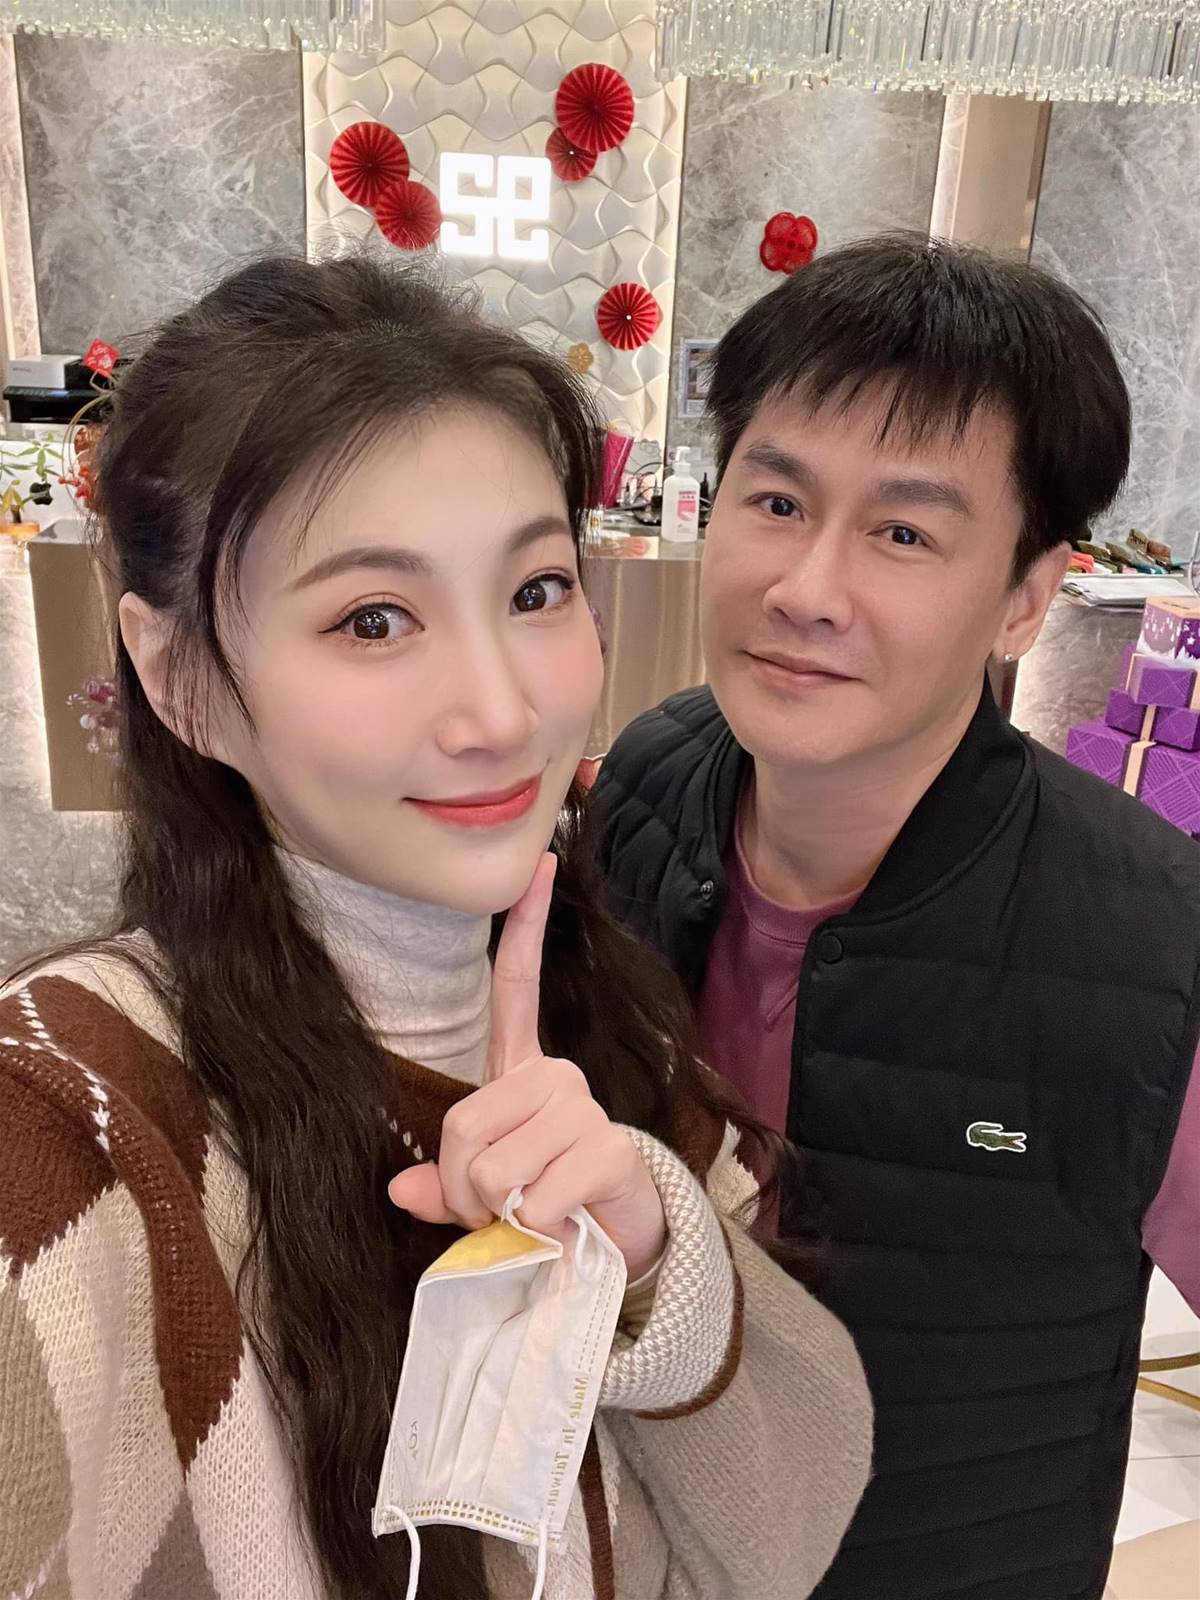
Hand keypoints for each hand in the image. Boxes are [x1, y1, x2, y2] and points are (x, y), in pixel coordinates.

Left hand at [388, 853, 665, 1279]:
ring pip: (493, 1169)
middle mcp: (555, 1074)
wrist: (618, 1244)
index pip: (517, 986)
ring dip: (499, 1212)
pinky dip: (538, 1228)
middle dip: (462, 1187)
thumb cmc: (544, 1205)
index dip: (528, 927)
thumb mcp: (482, 1194)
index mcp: (522, 1070)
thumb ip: (440, 1185)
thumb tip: (399, 1191)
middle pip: (463, 1124)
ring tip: (535, 1215)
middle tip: (497, 1210)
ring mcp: (583, 1107)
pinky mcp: (607, 1148)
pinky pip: (535, 1197)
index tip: (541, 865)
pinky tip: (564, 1223)